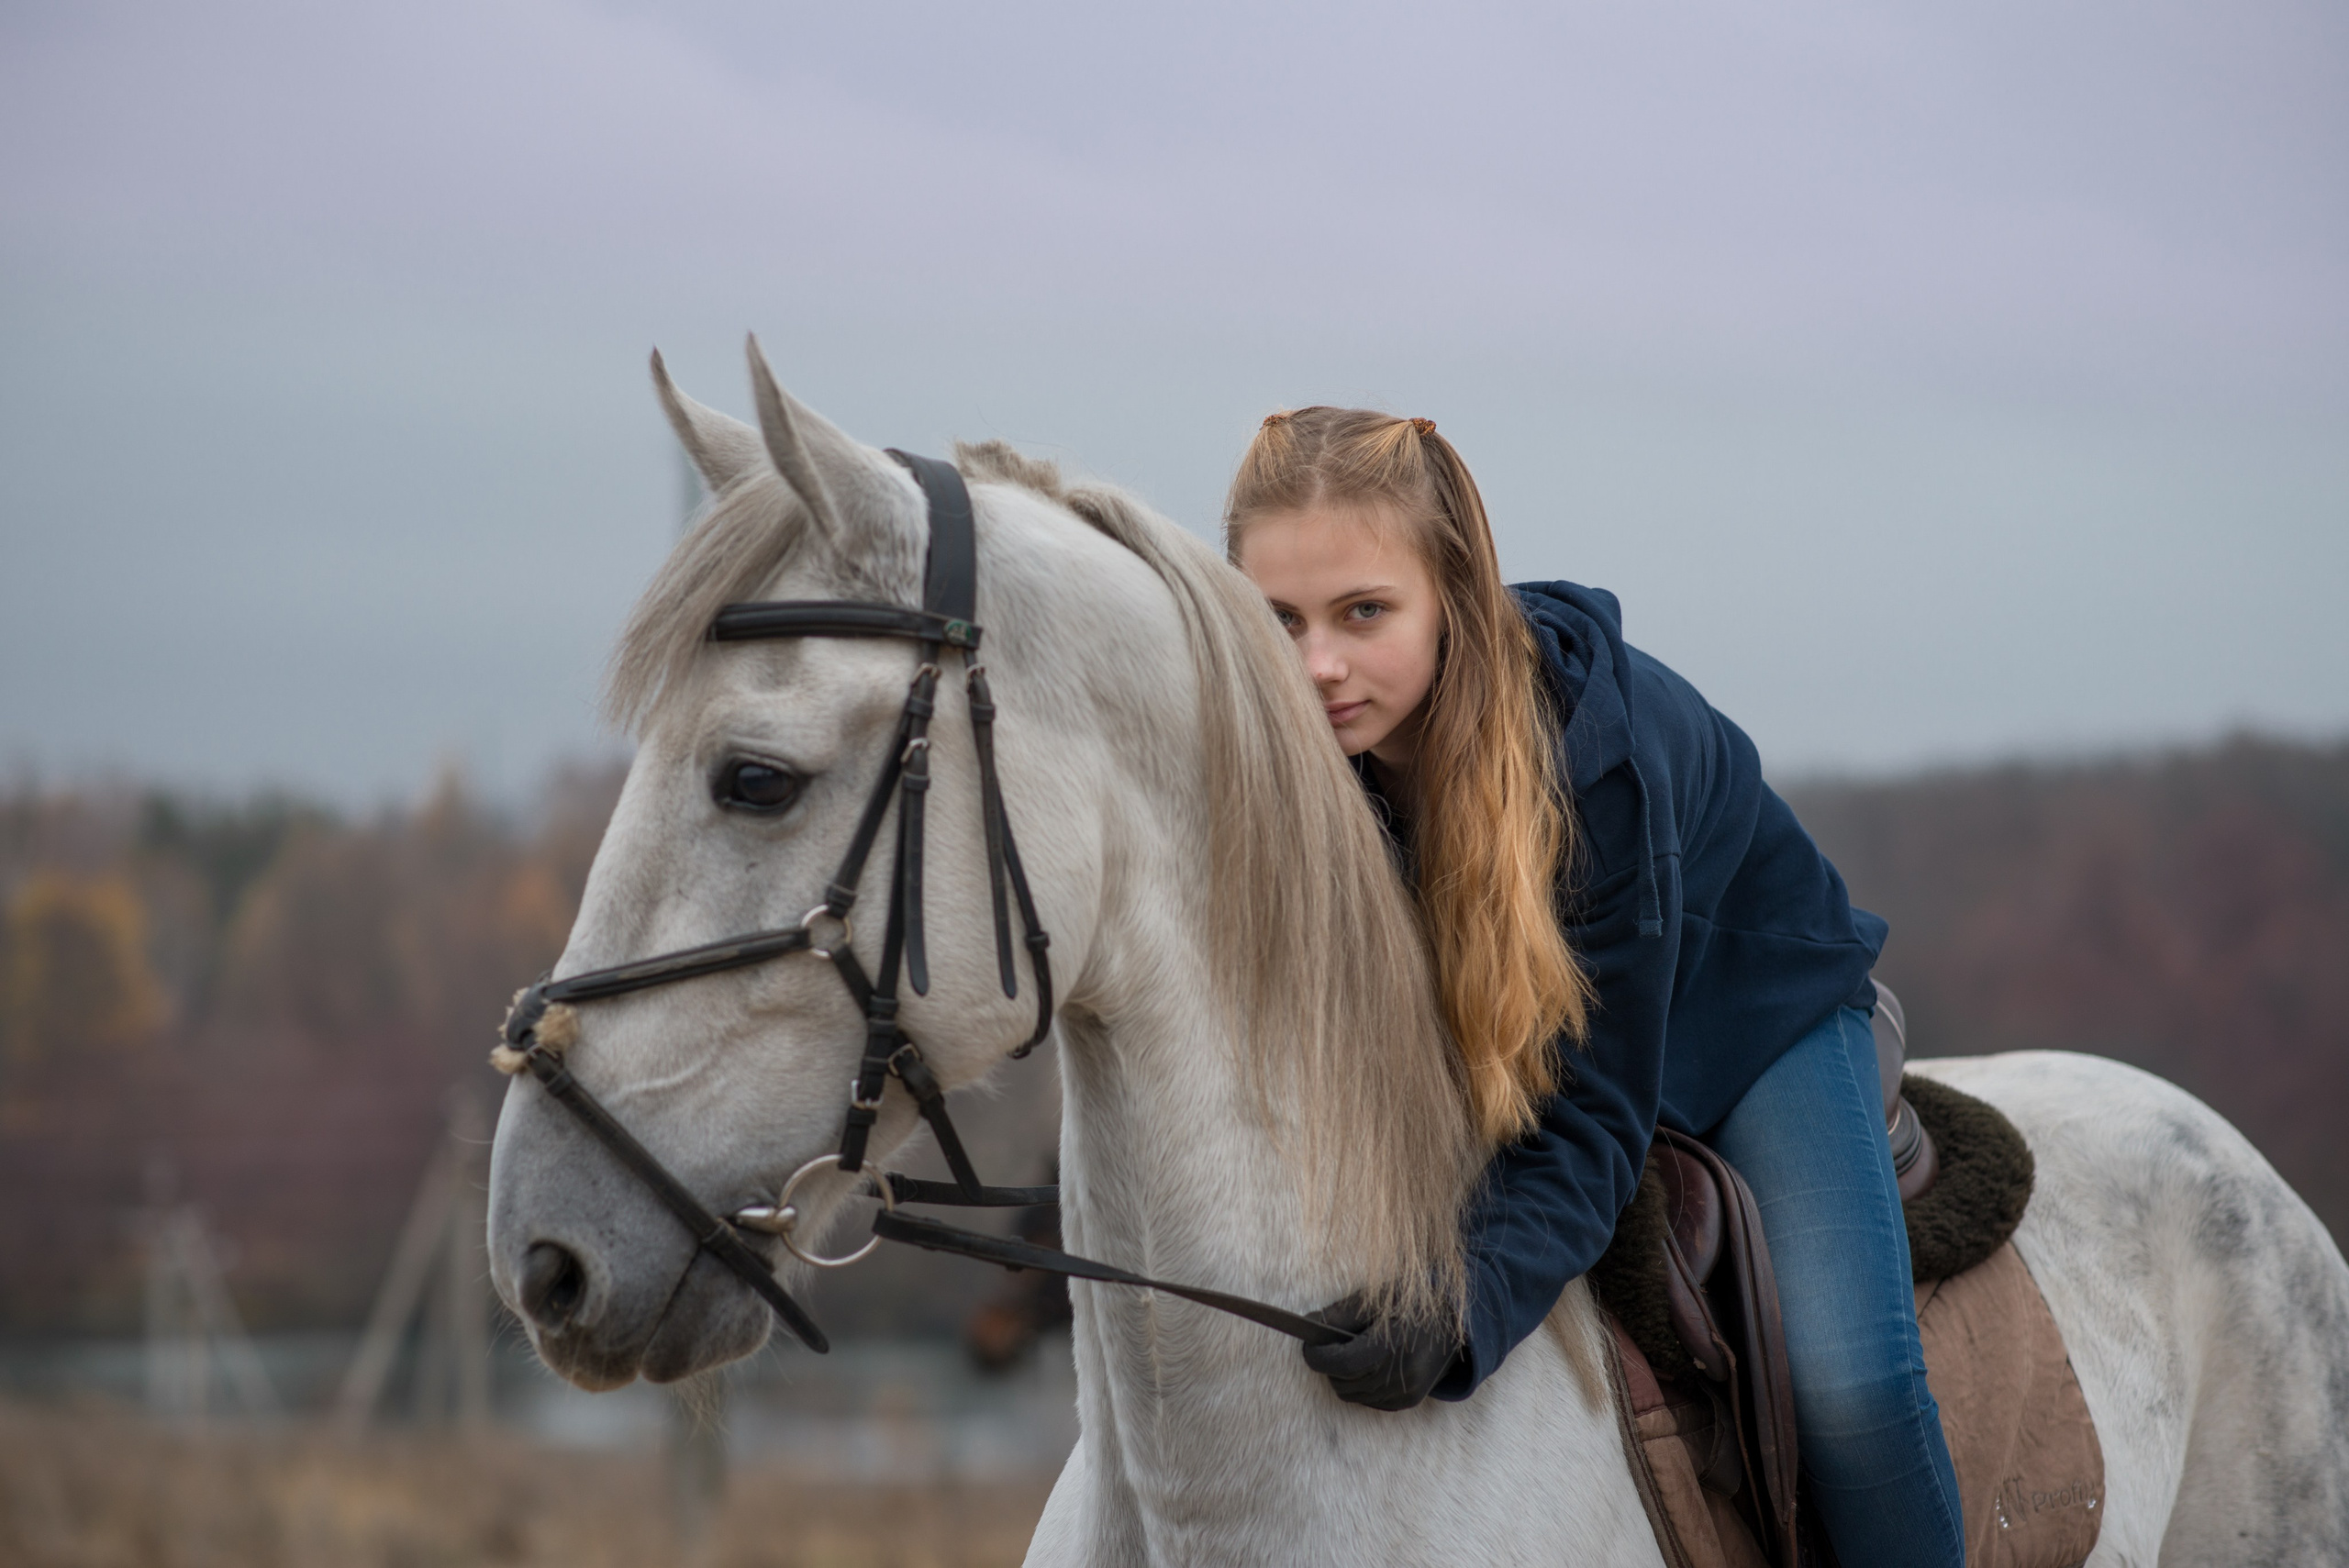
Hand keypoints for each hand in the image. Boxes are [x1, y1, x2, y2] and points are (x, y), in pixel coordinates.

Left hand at [1301, 1291, 1461, 1410]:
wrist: (1457, 1320)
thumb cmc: (1412, 1302)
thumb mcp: (1376, 1299)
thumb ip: (1339, 1315)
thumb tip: (1308, 1326)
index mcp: (1392, 1347)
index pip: (1341, 1363)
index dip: (1316, 1356)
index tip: (1306, 1346)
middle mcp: (1401, 1376)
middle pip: (1342, 1383)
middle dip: (1328, 1365)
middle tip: (1328, 1345)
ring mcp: (1406, 1393)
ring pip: (1353, 1395)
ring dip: (1343, 1377)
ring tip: (1348, 1352)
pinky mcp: (1409, 1401)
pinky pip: (1369, 1401)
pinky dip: (1360, 1386)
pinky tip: (1366, 1366)